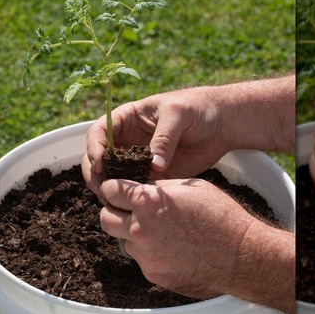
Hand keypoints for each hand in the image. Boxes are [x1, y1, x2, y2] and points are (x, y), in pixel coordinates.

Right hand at [84, 86, 229, 192]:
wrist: (221, 125)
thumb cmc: (197, 108)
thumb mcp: (179, 114)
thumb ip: (164, 137)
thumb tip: (154, 166)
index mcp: (126, 119)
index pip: (99, 132)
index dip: (94, 147)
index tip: (99, 164)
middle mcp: (127, 140)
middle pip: (98, 158)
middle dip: (95, 174)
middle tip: (104, 189)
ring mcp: (137, 160)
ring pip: (113, 177)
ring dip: (109, 189)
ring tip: (114, 201)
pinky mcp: (152, 176)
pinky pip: (135, 188)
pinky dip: (130, 197)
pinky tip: (134, 205)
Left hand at [97, 177, 293, 313]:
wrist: (241, 256)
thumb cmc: (221, 216)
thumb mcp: (190, 187)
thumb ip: (160, 188)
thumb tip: (141, 188)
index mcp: (148, 201)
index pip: (110, 190)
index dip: (113, 188)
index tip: (118, 190)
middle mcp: (140, 229)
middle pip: (105, 218)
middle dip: (114, 212)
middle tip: (128, 210)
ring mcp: (145, 255)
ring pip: (123, 240)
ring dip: (133, 234)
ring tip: (161, 231)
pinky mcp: (153, 274)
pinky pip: (141, 260)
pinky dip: (150, 253)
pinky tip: (172, 249)